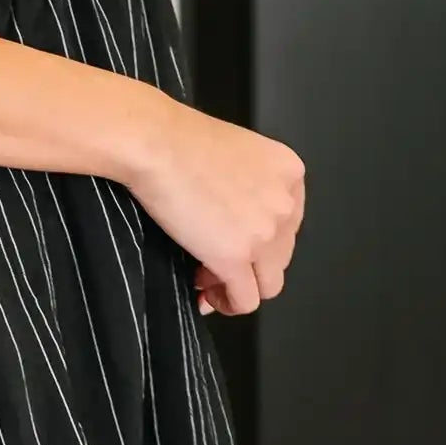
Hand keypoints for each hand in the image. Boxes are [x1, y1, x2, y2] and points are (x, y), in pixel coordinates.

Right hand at [124, 95, 304, 315]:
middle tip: (210, 260)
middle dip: (247, 265)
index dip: (258, 241)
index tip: (231, 242)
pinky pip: (245, 301)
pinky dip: (227, 303)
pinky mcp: (236, 257)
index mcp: (290, 174)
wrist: (155, 142)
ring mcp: (264, 233)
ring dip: (238, 286)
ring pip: (268, 284)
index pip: (288, 225)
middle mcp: (285, 204)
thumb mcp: (237, 154)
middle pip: (280, 257)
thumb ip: (250, 189)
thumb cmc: (180, 141)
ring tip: (205, 277)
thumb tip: (235, 232)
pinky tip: (204, 294)